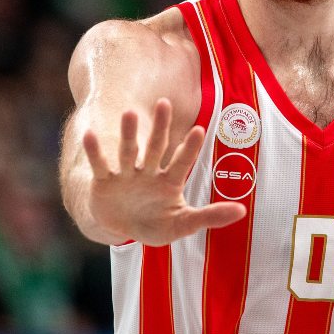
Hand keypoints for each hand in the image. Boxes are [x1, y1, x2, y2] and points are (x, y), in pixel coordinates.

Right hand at [82, 98, 245, 245]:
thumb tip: (242, 211)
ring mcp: (126, 175)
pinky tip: (90, 134)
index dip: (189, 148)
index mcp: (169, 181)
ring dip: (129, 133)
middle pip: (155, 147)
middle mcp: (148, 172)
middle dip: (160, 127)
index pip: (181, 162)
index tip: (199, 130)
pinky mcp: (105, 181)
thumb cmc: (155, 224)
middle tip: (165, 103)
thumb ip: (210, 216)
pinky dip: (94, 151)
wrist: (121, 229)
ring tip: (129, 113)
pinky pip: (100, 165)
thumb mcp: (182, 224)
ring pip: (128, 151)